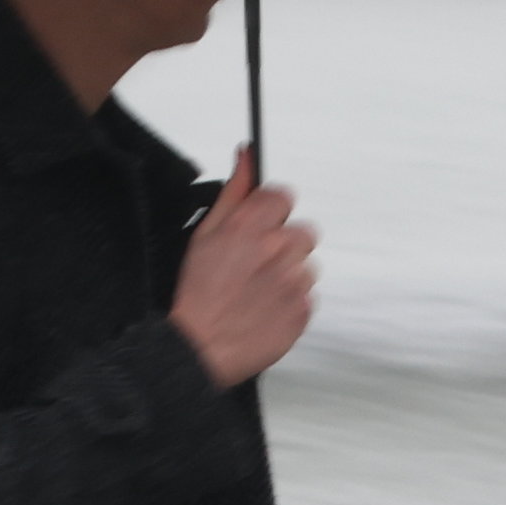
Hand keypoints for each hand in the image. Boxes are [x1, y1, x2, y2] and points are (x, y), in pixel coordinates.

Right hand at [171, 150, 316, 388]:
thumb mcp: (204, 234)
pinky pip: (308, 297)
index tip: (260, 229)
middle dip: (283, 245)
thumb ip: (233, 192)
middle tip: (256, 266)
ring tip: (258, 291)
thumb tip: (247, 156)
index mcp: (250, 225)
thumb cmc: (197, 294)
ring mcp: (294, 281)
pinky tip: (265, 308)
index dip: (271, 214)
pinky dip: (290, 302)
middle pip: (302, 232)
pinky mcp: (303, 310)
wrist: (199, 348)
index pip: (284, 197)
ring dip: (289, 275)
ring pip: (307, 265)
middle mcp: (277, 249)